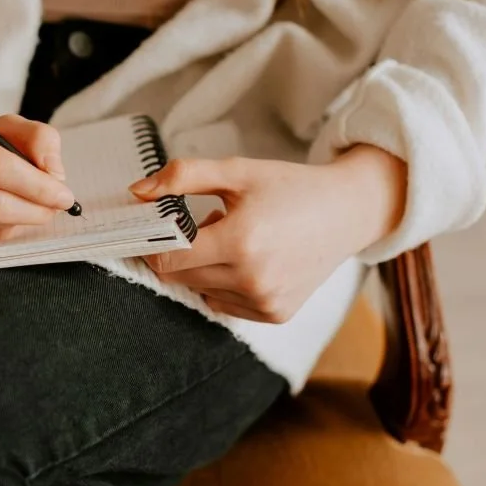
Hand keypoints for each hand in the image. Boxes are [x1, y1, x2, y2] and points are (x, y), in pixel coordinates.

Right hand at [0, 109, 76, 245]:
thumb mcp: (3, 127)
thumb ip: (37, 138)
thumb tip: (54, 174)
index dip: (36, 183)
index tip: (64, 193)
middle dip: (36, 208)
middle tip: (57, 206)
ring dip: (24, 218)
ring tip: (31, 205)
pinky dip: (6, 229)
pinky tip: (6, 215)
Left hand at [129, 146, 406, 322]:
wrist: (348, 212)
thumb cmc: (291, 188)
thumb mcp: (237, 171)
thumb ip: (183, 176)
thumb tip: (137, 191)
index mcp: (241, 241)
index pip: (168, 258)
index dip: (155, 243)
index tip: (158, 226)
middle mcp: (253, 278)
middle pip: (180, 277)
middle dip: (181, 251)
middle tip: (208, 223)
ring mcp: (265, 301)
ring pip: (200, 291)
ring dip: (204, 267)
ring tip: (236, 239)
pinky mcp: (275, 314)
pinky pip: (223, 304)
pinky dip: (224, 284)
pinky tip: (250, 260)